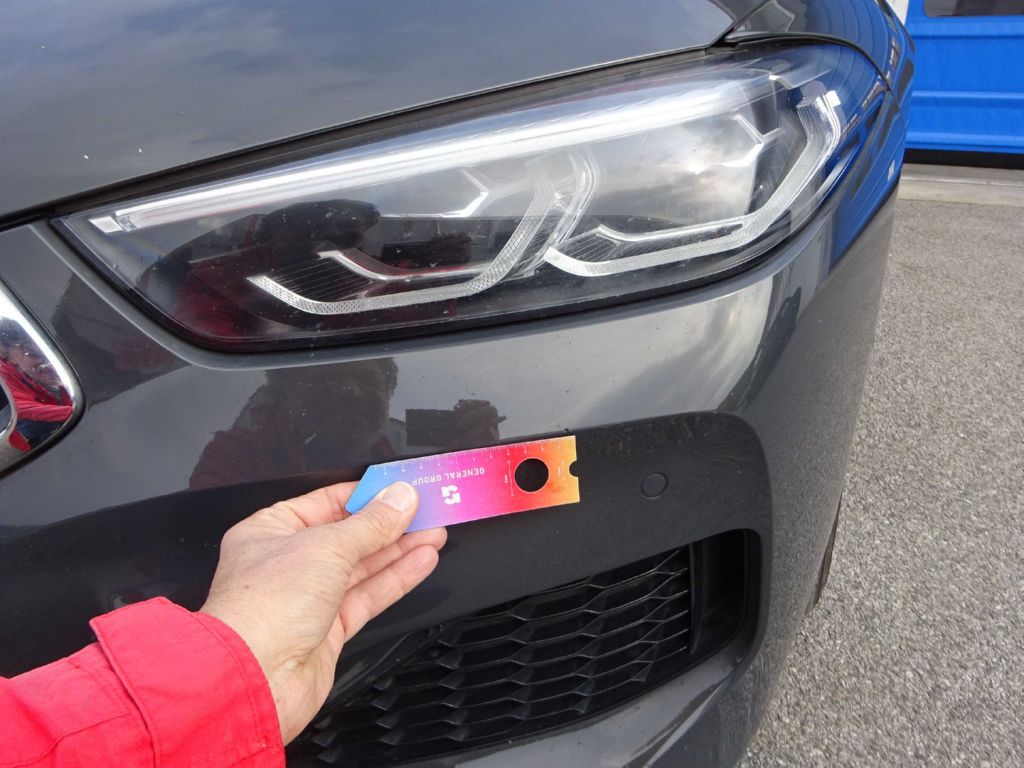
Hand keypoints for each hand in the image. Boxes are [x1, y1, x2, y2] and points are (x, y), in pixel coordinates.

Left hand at [200, 481, 444, 743]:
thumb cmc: (263, 610)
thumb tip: (400, 499)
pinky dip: (396, 578)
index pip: (327, 502)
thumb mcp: (326, 548)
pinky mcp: (328, 630)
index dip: (367, 494)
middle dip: (390, 523)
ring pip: (363, 567)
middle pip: (349, 535)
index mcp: (270, 531)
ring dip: (400, 550)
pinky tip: (421, 562)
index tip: (400, 488)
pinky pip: (368, 596)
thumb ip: (371, 524)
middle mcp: (288, 564)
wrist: (255, 680)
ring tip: (435, 532)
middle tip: (427, 510)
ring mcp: (308, 599)